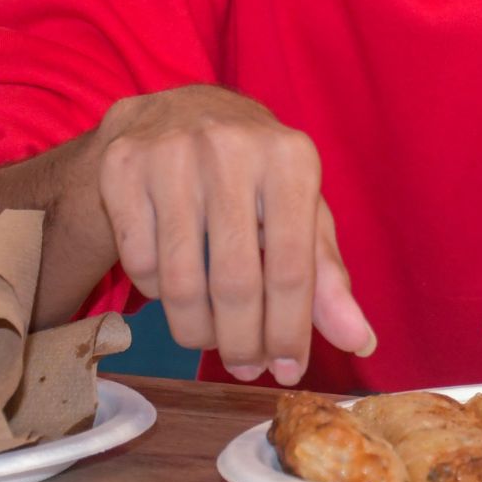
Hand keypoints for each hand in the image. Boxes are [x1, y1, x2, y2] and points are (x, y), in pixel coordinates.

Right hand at [90, 86, 374, 384]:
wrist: (183, 113)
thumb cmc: (258, 175)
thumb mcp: (302, 211)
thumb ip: (328, 277)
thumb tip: (359, 340)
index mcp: (292, 159)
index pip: (293, 268)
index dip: (290, 330)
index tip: (287, 369)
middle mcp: (232, 150)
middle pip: (236, 282)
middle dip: (242, 342)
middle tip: (246, 366)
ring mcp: (172, 156)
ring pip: (182, 283)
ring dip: (199, 331)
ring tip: (212, 340)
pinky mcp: (122, 169)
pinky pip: (140, 265)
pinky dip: (158, 295)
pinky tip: (177, 289)